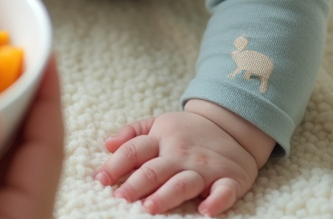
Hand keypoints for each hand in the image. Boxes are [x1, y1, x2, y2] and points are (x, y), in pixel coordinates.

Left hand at [94, 102, 271, 215]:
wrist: (233, 125)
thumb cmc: (188, 131)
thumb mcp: (160, 123)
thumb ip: (132, 133)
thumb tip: (107, 144)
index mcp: (161, 140)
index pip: (134, 150)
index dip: (115, 165)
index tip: (100, 180)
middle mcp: (180, 154)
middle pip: (154, 170)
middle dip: (135, 185)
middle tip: (120, 199)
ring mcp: (204, 168)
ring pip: (183, 183)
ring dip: (166, 195)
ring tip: (150, 207)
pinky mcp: (229, 179)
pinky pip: (224, 192)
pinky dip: (216, 202)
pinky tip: (206, 211)